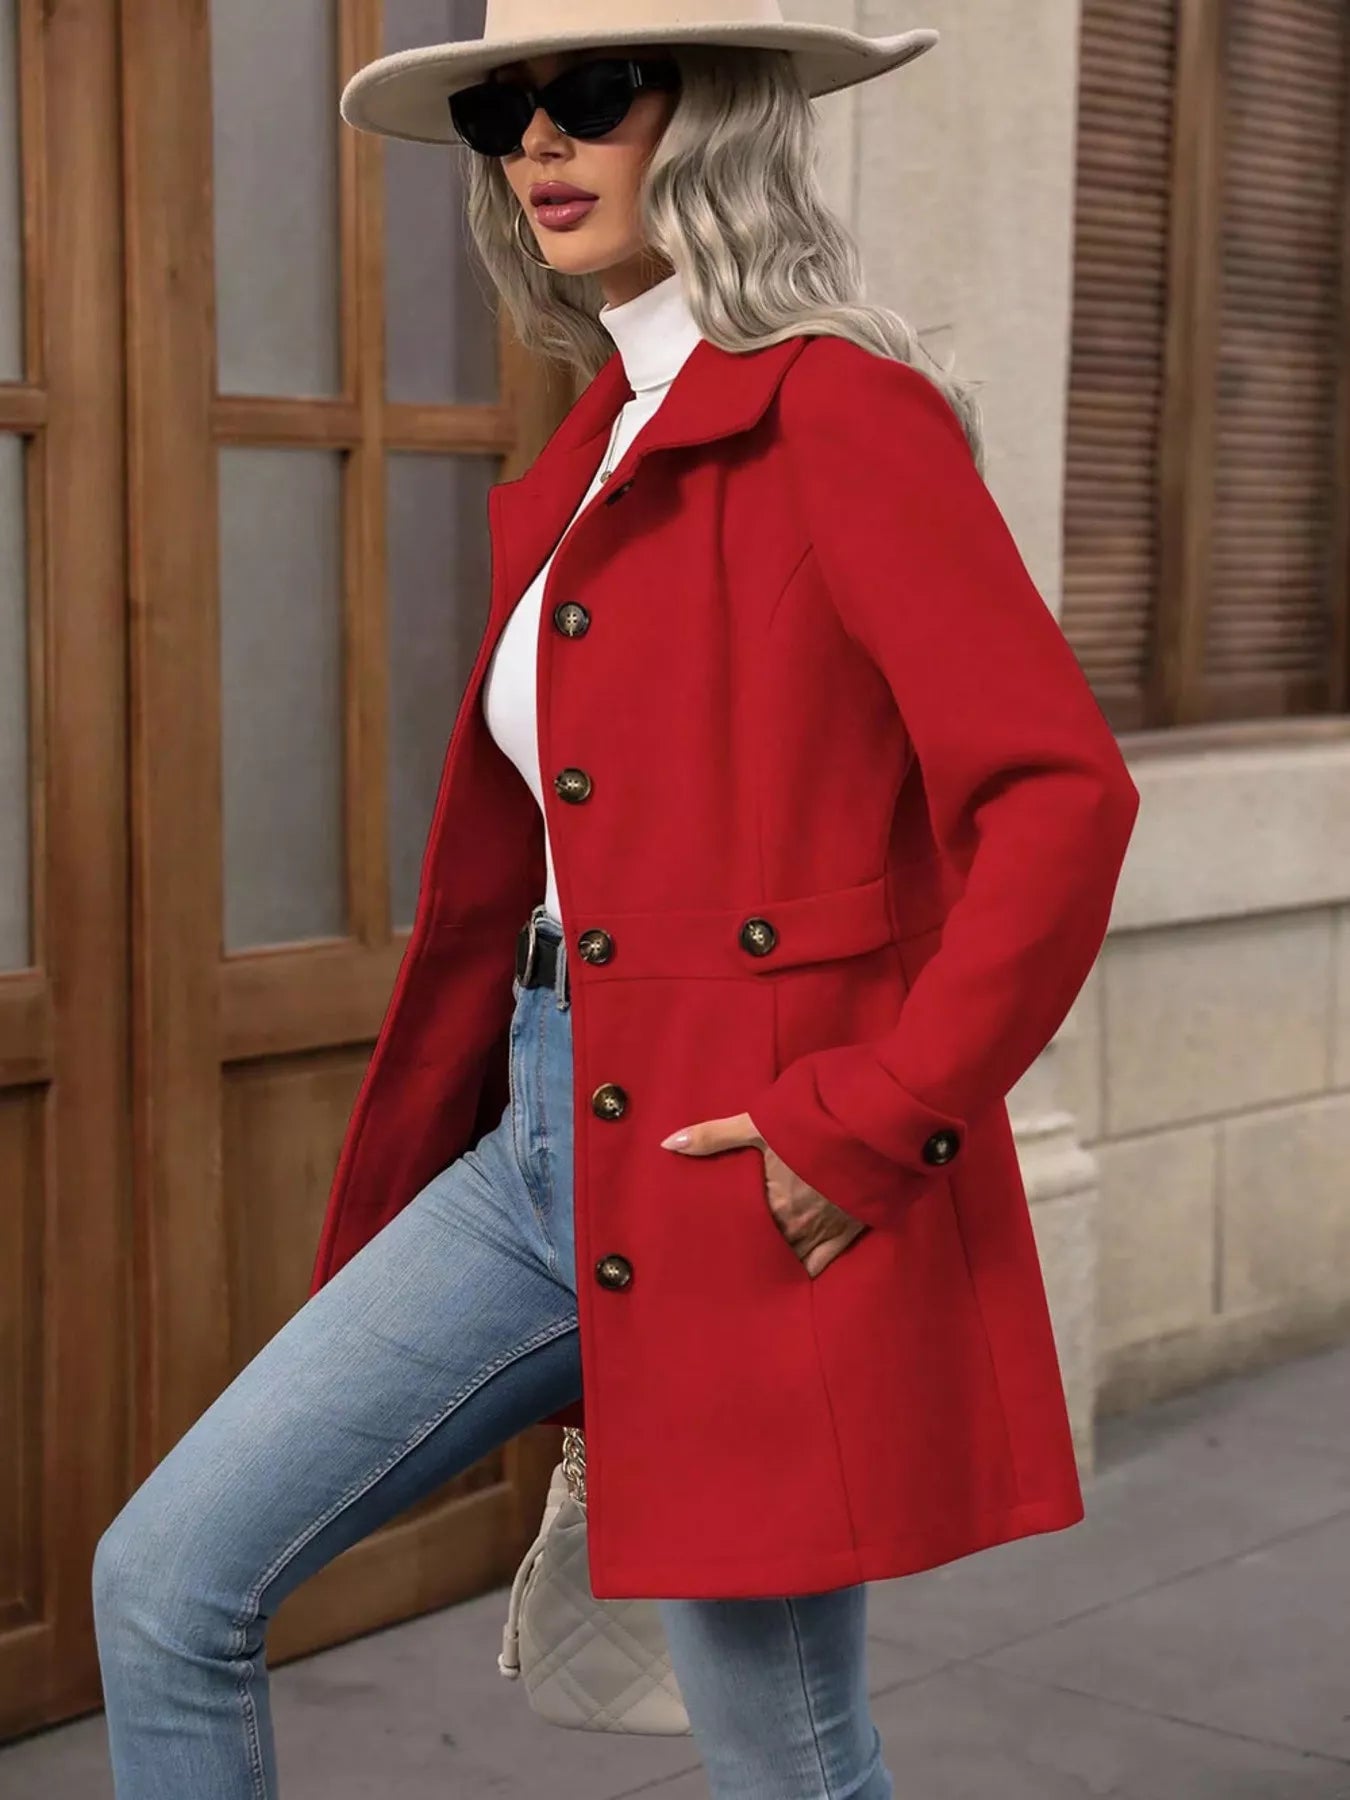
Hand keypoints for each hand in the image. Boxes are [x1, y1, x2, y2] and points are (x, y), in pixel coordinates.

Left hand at [659, 1112, 867, 1276]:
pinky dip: (810, 1270)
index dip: (726, 1238)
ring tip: (758, 1281)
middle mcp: (793, 1223)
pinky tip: (797, 1280)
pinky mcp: (849, 1232)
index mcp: (769, 1200)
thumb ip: (714, 1136)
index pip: (740, 1229)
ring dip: (777, 1263)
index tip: (710, 1249)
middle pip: (765, 1246)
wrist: (865, 1129)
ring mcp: (822, 1230)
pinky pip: (826, 1262)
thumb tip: (667, 1142)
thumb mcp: (757, 1125)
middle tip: (731, 1268)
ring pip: (792, 1257)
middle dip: (751, 1253)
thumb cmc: (809, 1125)